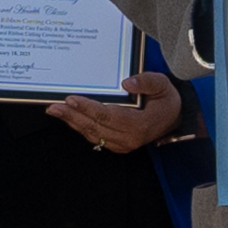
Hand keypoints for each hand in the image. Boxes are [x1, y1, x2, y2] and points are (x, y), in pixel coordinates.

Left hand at [50, 68, 187, 155]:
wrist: (173, 118)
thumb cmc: (166, 100)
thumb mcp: (163, 85)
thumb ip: (147, 81)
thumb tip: (126, 82)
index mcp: (139, 125)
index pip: (108, 115)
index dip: (88, 108)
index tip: (71, 99)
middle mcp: (129, 139)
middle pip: (95, 127)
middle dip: (72, 116)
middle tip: (53, 107)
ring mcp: (122, 144)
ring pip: (92, 134)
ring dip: (72, 122)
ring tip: (55, 111)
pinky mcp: (117, 145)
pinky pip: (95, 137)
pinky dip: (80, 127)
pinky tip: (68, 117)